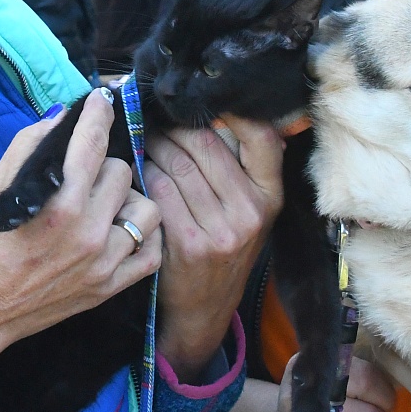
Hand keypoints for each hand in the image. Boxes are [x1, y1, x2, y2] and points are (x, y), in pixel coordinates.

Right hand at [0, 91, 162, 381]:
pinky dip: (142, 237)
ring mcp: (103, 262)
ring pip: (145, 208)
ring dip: (126, 200)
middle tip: (84, 173)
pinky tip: (121, 230)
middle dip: (103, 165)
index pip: (92, 143)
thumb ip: (30, 146)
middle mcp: (86, 230)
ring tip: (104, 204)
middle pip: (121, 171)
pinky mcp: (109, 287)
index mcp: (56, 201)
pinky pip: (151, 252)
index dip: (98, 115)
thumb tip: (61, 118)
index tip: (99, 102)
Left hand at [144, 115, 282, 378]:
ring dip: (154, 147)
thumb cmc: (224, 244)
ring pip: (177, 163)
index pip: (261, 136)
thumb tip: (213, 108)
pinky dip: (144, 175)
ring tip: (146, 143)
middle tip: (157, 121)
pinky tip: (140, 174)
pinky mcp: (188, 243)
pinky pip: (159, 189)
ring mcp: (221, 230)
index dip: (231, 111)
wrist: (205, 309)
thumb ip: (242, 165)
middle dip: (175, 128)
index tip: (205, 102)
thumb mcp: (250, 209)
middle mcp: (251, 211)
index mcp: (270, 194)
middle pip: (205, 143)